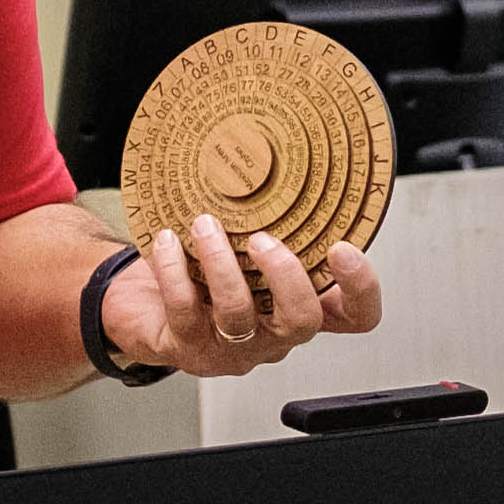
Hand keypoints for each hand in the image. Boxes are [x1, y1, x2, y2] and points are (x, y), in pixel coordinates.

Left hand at [101, 214, 384, 378]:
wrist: (142, 308)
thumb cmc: (203, 273)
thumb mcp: (246, 244)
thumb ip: (273, 219)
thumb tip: (275, 155)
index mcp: (298, 308)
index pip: (355, 316)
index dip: (361, 288)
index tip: (342, 247)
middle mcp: (273, 335)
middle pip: (303, 322)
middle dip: (286, 275)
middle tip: (263, 239)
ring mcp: (233, 348)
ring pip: (239, 315)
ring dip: (221, 263)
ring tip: (204, 225)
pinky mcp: (189, 348)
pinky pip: (184, 310)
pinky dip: (173, 270)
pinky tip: (167, 242)